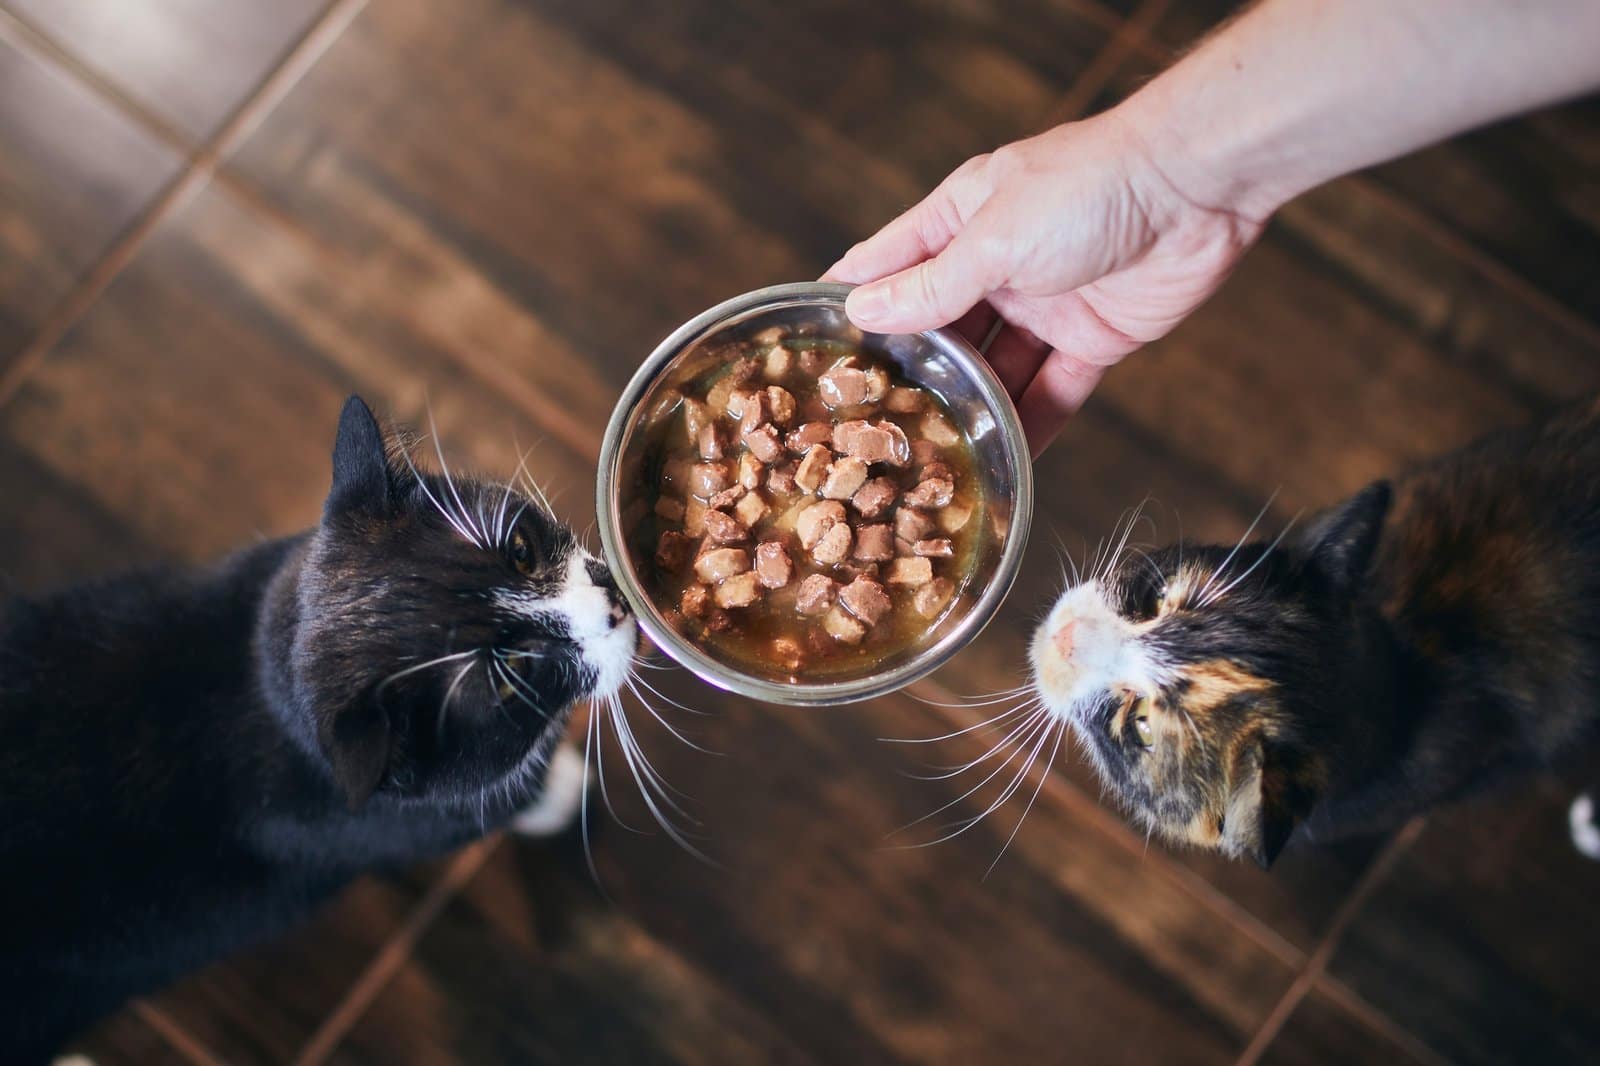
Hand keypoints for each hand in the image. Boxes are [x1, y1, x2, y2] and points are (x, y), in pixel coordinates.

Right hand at [825, 110, 1263, 454]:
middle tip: (869, 428)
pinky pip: (1052, 389)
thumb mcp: (995, 239)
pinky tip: (1008, 461)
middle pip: (939, 328)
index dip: (850, 300)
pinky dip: (1034, 423)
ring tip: (932, 456)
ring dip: (971, 407)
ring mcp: (1043, 304)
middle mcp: (996, 264)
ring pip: (994, 368)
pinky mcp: (1092, 337)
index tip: (808, 345)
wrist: (1199, 189)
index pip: (887, 263)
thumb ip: (932, 285)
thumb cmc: (1089, 187)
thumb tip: (865, 310)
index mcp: (960, 220)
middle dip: (910, 372)